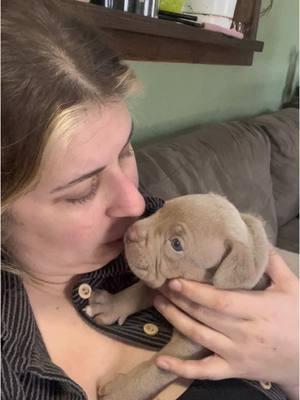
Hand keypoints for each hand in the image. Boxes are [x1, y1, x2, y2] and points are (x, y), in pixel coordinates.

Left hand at [154, 248, 298, 398]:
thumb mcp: (292, 287)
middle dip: (178, 299)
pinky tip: (161, 361)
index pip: (219, 301)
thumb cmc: (299, 318)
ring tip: (158, 302)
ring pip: (198, 336)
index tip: (174, 279)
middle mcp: (243, 333)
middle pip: (203, 315)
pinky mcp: (233, 369)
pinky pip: (205, 372)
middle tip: (159, 283)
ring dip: (175, 319)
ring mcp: (236, 353)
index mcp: (258, 310)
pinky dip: (182, 369)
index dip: (194, 291)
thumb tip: (256, 240)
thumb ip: (272, 264)